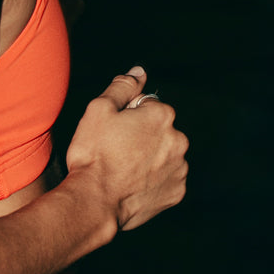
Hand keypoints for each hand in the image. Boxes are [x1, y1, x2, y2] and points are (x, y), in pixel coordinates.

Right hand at [65, 66, 188, 231]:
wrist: (94, 201)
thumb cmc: (93, 154)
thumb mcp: (98, 110)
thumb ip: (122, 87)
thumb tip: (139, 71)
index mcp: (161, 115)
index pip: (146, 106)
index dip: (126, 116)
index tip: (112, 131)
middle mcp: (178, 139)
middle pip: (158, 131)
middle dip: (142, 137)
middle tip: (115, 151)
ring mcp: (180, 168)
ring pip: (164, 155)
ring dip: (149, 159)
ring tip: (123, 170)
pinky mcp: (176, 192)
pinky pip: (166, 180)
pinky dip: (153, 181)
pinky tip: (132, 184)